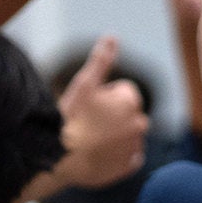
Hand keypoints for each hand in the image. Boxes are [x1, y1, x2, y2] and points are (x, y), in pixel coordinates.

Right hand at [53, 37, 148, 188]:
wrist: (62, 157)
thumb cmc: (72, 117)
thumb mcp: (85, 83)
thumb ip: (102, 59)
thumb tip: (112, 36)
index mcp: (132, 102)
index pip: (123, 92)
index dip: (104, 96)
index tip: (89, 106)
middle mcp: (140, 124)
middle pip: (126, 114)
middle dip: (112, 116)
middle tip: (88, 123)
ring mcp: (134, 146)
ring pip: (127, 135)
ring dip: (114, 135)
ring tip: (90, 139)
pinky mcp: (128, 167)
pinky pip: (128, 157)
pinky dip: (118, 155)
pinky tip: (100, 154)